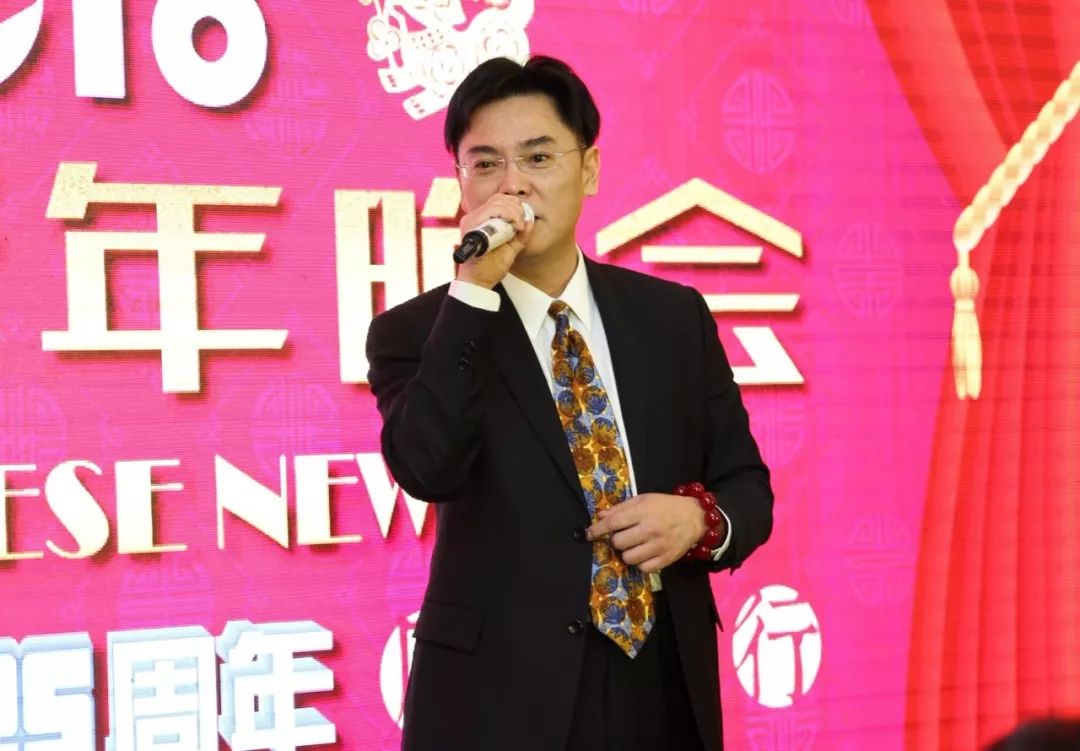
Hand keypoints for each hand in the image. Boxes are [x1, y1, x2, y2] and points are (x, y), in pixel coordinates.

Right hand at [455, 194, 534, 288]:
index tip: (523, 220)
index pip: (499, 200)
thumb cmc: (492, 266)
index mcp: (483, 220)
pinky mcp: (470, 227)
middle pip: (498, 198)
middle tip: (522, 224)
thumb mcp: (511, 249)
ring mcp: (471, 221)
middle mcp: (475, 217)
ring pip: (495, 203)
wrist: (479, 281)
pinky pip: (489, 212)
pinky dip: (505, 214)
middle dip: (516, 208)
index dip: (514, 205)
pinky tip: (513, 226)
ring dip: (512, 212)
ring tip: (518, 226)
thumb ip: (521, 236)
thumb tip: (530, 220)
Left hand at [586, 493, 715, 573]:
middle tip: (623, 536)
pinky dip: (640, 563)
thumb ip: (621, 508)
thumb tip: (600, 516)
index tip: (587, 534)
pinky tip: (644, 554)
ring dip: (626, 553)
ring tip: (634, 546)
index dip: (597, 530)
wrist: (695, 517)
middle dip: (615, 540)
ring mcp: (658, 546)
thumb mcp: (643, 500)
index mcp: (643, 512)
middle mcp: (650, 529)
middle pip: (618, 543)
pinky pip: (643, 568)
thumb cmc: (665, 506)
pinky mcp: (666, 560)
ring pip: (628, 558)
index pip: (613, 523)